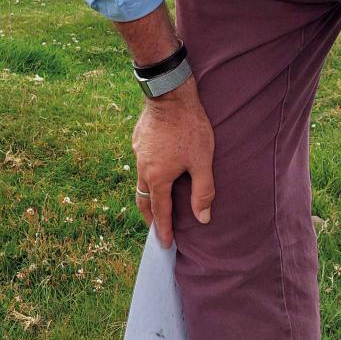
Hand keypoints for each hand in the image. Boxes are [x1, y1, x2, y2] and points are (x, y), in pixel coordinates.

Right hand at [132, 77, 214, 248]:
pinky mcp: (137, 138)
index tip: (165, 244)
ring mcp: (137, 152)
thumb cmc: (189, 128)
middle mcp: (142, 168)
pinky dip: (147, 174)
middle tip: (156, 228)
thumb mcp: (202, 161)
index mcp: (157, 178)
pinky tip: (156, 169)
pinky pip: (140, 162)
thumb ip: (203, 192)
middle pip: (143, 199)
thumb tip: (203, 219)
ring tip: (156, 201)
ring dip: (147, 194)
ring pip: (139, 180)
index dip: (163, 229)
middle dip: (149, 217)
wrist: (170, 95)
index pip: (160, 211)